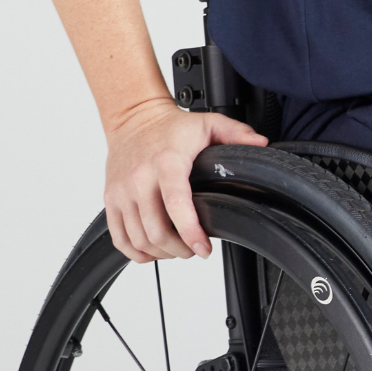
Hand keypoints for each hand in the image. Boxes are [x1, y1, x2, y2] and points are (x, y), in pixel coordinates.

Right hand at [104, 98, 268, 261]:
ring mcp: (121, 191)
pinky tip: (153, 250)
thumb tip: (261, 144)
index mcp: (167, 163)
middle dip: (180, 249)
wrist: (133, 117)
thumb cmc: (171, 127)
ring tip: (177, 249)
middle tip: (195, 250)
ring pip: (138, 239)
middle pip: (156, 231)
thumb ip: (237, 133)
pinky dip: (136, 252)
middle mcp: (140, 179)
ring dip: (161, 253)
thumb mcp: (209, 123)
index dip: (190, 233)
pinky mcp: (110, 199)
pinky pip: (119, 237)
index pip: (176, 205)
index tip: (204, 249)